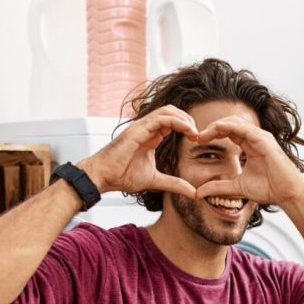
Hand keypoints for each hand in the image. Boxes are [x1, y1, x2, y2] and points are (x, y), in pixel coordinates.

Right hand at [78, 106, 199, 197]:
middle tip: (199, 135)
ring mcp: (141, 127)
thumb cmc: (122, 176)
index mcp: (151, 136)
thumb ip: (175, 184)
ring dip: (185, 119)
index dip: (187, 128)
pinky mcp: (138, 129)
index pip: (172, 122)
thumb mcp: (156, 181)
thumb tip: (194, 192)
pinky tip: (188, 131)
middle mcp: (147, 128)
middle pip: (172, 112)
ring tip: (195, 133)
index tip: (198, 140)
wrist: (103, 177)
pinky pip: (160, 118)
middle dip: (189, 120)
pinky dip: (177, 121)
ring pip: (167, 111)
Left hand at [192, 116, 303, 207]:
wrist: (287, 194)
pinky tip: (216, 130)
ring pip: (234, 122)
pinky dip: (228, 126)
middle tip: (197, 136)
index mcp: (250, 145)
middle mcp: (255, 137)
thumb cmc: (269, 189)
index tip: (197, 141)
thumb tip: (199, 192)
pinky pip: (243, 128)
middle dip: (212, 127)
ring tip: (203, 134)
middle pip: (229, 123)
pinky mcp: (264, 140)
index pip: (228, 132)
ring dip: (217, 125)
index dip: (212, 134)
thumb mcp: (237, 187)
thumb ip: (219, 187)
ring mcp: (260, 137)